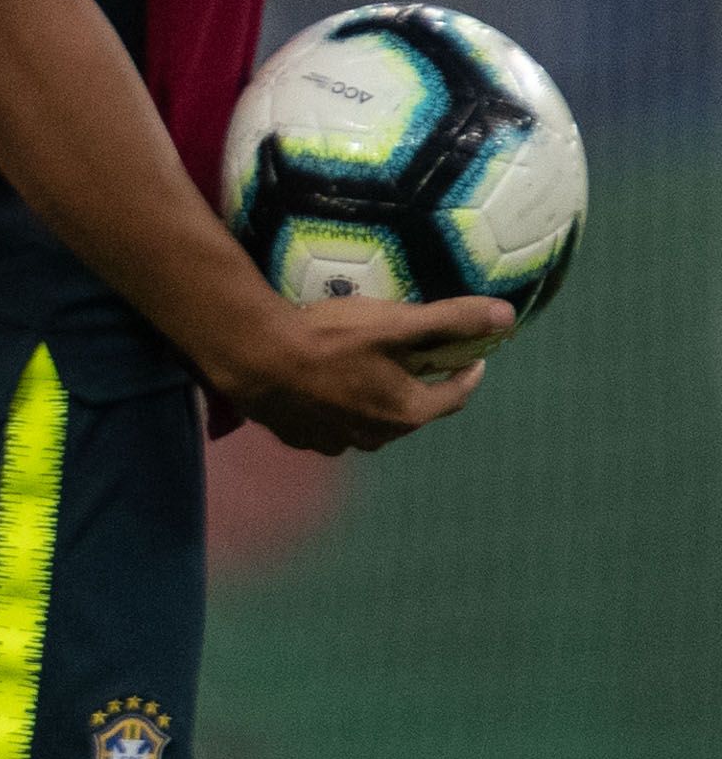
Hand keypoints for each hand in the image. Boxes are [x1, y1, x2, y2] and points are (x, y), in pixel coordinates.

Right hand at [217, 293, 514, 453]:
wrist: (251, 356)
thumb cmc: (328, 339)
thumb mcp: (396, 322)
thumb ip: (451, 319)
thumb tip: (508, 316)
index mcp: (406, 412)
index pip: (454, 396)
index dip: (468, 373)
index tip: (471, 354)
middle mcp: (376, 437)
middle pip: (410, 411)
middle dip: (417, 386)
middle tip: (411, 357)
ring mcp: (334, 442)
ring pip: (370, 422)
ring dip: (375, 400)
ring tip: (364, 370)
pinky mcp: (299, 439)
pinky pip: (332, 425)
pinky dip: (338, 407)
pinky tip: (323, 384)